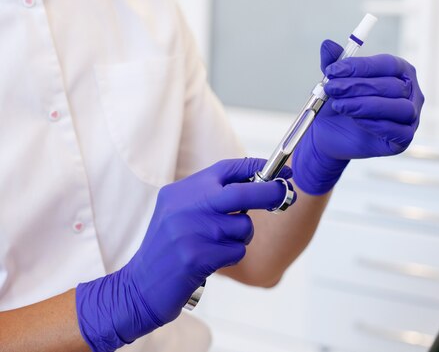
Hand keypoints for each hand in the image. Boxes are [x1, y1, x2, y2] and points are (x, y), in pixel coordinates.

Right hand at [75, 158, 294, 351]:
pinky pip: (236, 250)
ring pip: (242, 226)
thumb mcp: (180, 214)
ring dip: (241, 237)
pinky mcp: (195, 256)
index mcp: (180, 191)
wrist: (139, 287)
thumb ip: (209, 198)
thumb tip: (256, 184)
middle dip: (268, 193)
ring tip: (218, 246)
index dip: (256, 167)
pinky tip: (212, 261)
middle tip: (283, 195)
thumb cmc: (169, 250)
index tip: (279, 171)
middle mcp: (184, 206)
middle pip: (241, 192)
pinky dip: (232, 256)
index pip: (225, 169)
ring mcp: (189, 231)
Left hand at [292, 40, 423, 194]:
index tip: (334, 70)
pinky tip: (356, 120)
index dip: (361, 66)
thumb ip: (333, 64)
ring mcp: (411, 116)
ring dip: (366, 105)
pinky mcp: (405, 139)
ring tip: (341, 106)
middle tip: (332, 88)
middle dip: (358, 86)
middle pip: (392, 85)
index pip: (388, 64)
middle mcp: (410, 92)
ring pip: (399, 107)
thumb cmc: (340, 103)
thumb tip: (327, 44)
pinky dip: (376, 125)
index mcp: (399, 71)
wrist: (331, 134)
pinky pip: (399, 131)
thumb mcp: (334, 82)